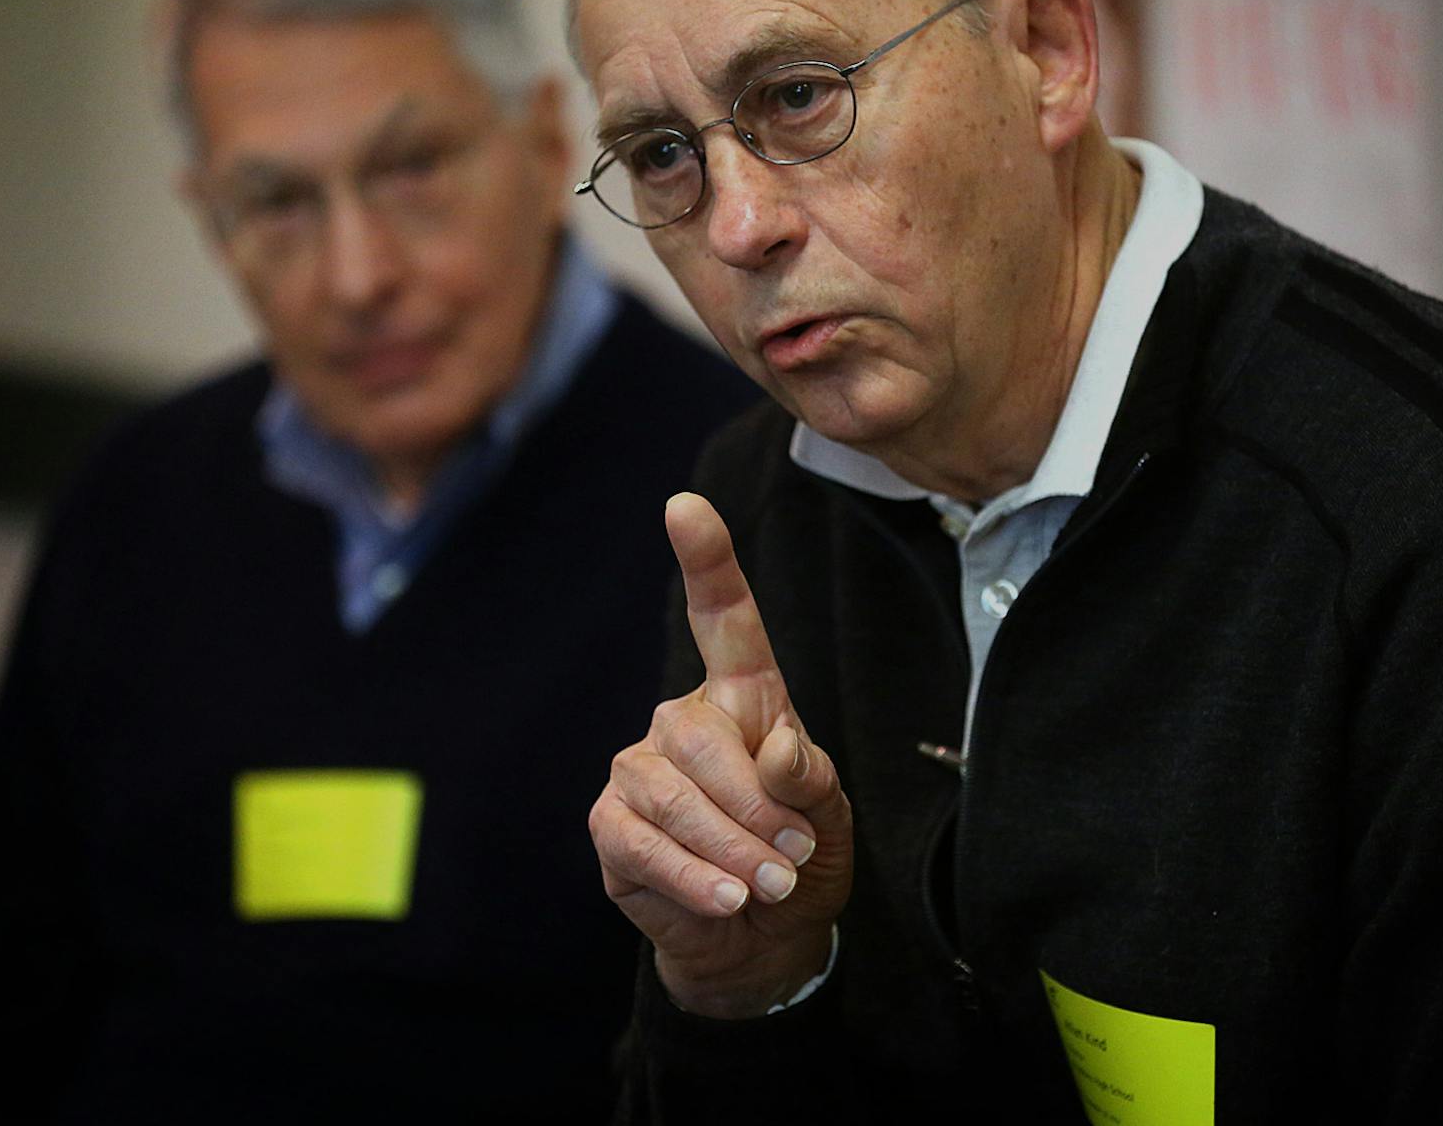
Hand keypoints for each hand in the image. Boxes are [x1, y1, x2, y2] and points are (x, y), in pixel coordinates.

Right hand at [589, 492, 853, 1017]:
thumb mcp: (830, 815)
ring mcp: (638, 770)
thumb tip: (773, 754)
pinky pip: (643, 842)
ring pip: (672, 794)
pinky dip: (694, 877)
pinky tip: (727, 900)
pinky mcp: (611, 826)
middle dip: (755, 807)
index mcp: (742, 697)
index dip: (707, 560)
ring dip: (731, 849)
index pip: (723, 618)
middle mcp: (682, 721)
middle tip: (791, 857)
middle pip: (703, 737)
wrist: (764, 936)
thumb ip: (809, 777)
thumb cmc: (799, 857)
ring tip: (769, 885)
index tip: (685, 505)